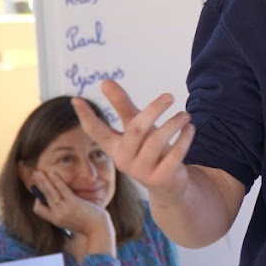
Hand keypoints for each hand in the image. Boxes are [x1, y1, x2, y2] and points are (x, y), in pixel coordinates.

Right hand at [29, 168, 110, 239]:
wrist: (98, 229)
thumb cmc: (87, 224)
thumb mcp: (70, 220)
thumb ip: (63, 211)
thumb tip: (57, 198)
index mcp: (55, 220)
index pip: (38, 209)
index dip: (37, 200)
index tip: (40, 191)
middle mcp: (57, 215)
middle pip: (43, 197)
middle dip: (38, 185)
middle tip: (34, 175)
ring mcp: (64, 209)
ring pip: (50, 192)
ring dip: (43, 180)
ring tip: (38, 172)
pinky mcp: (73, 203)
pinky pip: (62, 189)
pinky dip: (56, 180)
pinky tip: (52, 173)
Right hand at [73, 81, 194, 199]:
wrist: (168, 184)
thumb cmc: (149, 149)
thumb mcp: (135, 127)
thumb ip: (121, 105)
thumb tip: (104, 81)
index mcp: (114, 147)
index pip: (95, 131)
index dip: (85, 116)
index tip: (75, 99)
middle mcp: (124, 160)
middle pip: (135, 130)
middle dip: (154, 110)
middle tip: (170, 96)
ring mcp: (142, 172)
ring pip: (157, 141)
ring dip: (174, 124)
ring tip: (185, 115)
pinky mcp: (161, 178)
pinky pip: (174, 155)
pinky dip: (184, 139)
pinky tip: (190, 128)